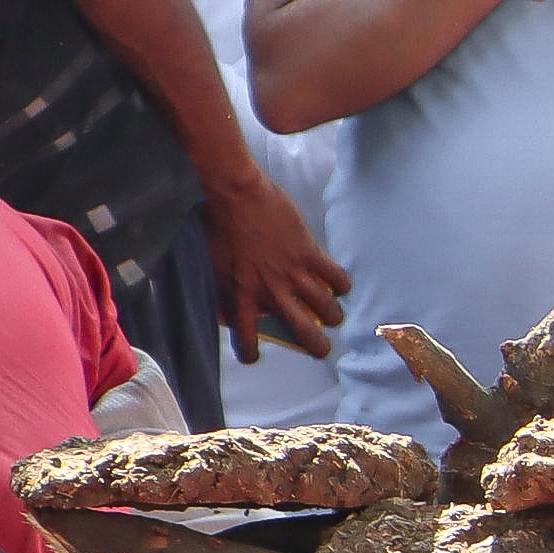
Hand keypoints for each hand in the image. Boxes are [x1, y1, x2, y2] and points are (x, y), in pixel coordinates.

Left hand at [203, 172, 348, 363]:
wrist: (236, 195)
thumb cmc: (218, 226)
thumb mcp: (212, 265)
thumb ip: (223, 288)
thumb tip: (226, 306)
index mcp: (242, 295)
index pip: (246, 337)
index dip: (249, 353)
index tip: (253, 357)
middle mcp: (271, 291)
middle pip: (303, 331)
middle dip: (317, 347)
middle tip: (321, 349)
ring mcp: (293, 273)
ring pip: (326, 308)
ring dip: (333, 316)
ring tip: (334, 316)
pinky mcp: (310, 254)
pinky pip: (336, 278)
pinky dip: (341, 284)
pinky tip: (340, 285)